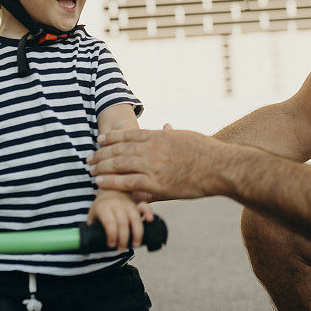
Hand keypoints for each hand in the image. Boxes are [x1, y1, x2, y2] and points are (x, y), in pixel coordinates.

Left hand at [88, 125, 231, 200]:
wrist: (220, 167)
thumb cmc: (207, 152)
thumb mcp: (187, 136)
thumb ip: (171, 134)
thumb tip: (164, 126)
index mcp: (160, 136)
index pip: (129, 134)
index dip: (112, 137)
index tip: (100, 139)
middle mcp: (153, 148)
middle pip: (120, 149)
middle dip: (102, 153)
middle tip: (89, 157)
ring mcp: (154, 166)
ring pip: (120, 165)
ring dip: (103, 167)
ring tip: (91, 171)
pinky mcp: (157, 184)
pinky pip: (128, 183)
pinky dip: (113, 182)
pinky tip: (101, 183)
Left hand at [88, 190, 153, 250]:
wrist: (109, 191)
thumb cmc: (100, 208)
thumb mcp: (92, 216)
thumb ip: (90, 230)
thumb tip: (86, 247)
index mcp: (103, 207)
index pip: (109, 222)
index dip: (112, 235)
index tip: (111, 245)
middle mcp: (116, 204)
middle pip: (123, 222)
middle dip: (124, 238)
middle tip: (122, 249)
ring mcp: (128, 204)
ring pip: (135, 218)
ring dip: (137, 233)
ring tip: (135, 245)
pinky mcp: (136, 204)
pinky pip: (145, 206)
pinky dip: (148, 213)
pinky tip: (150, 221)